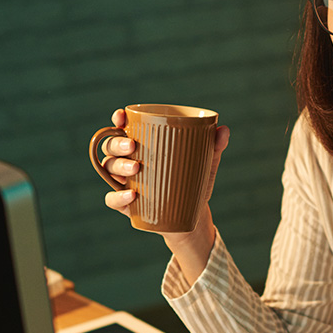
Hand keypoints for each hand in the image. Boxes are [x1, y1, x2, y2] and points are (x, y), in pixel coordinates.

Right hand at [99, 108, 230, 233]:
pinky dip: (118, 197)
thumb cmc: (193, 182)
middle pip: (111, 147)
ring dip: (119, 166)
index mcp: (143, 145)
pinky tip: (132, 195)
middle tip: (133, 146)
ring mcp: (124, 182)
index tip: (121, 116)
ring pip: (109, 169)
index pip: (123, 128)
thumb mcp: (205, 164)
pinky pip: (112, 200)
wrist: (191, 216)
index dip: (118, 119)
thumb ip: (214, 147)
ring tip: (136, 168)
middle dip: (118, 143)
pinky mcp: (126, 204)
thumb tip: (224, 129)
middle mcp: (128, 161)